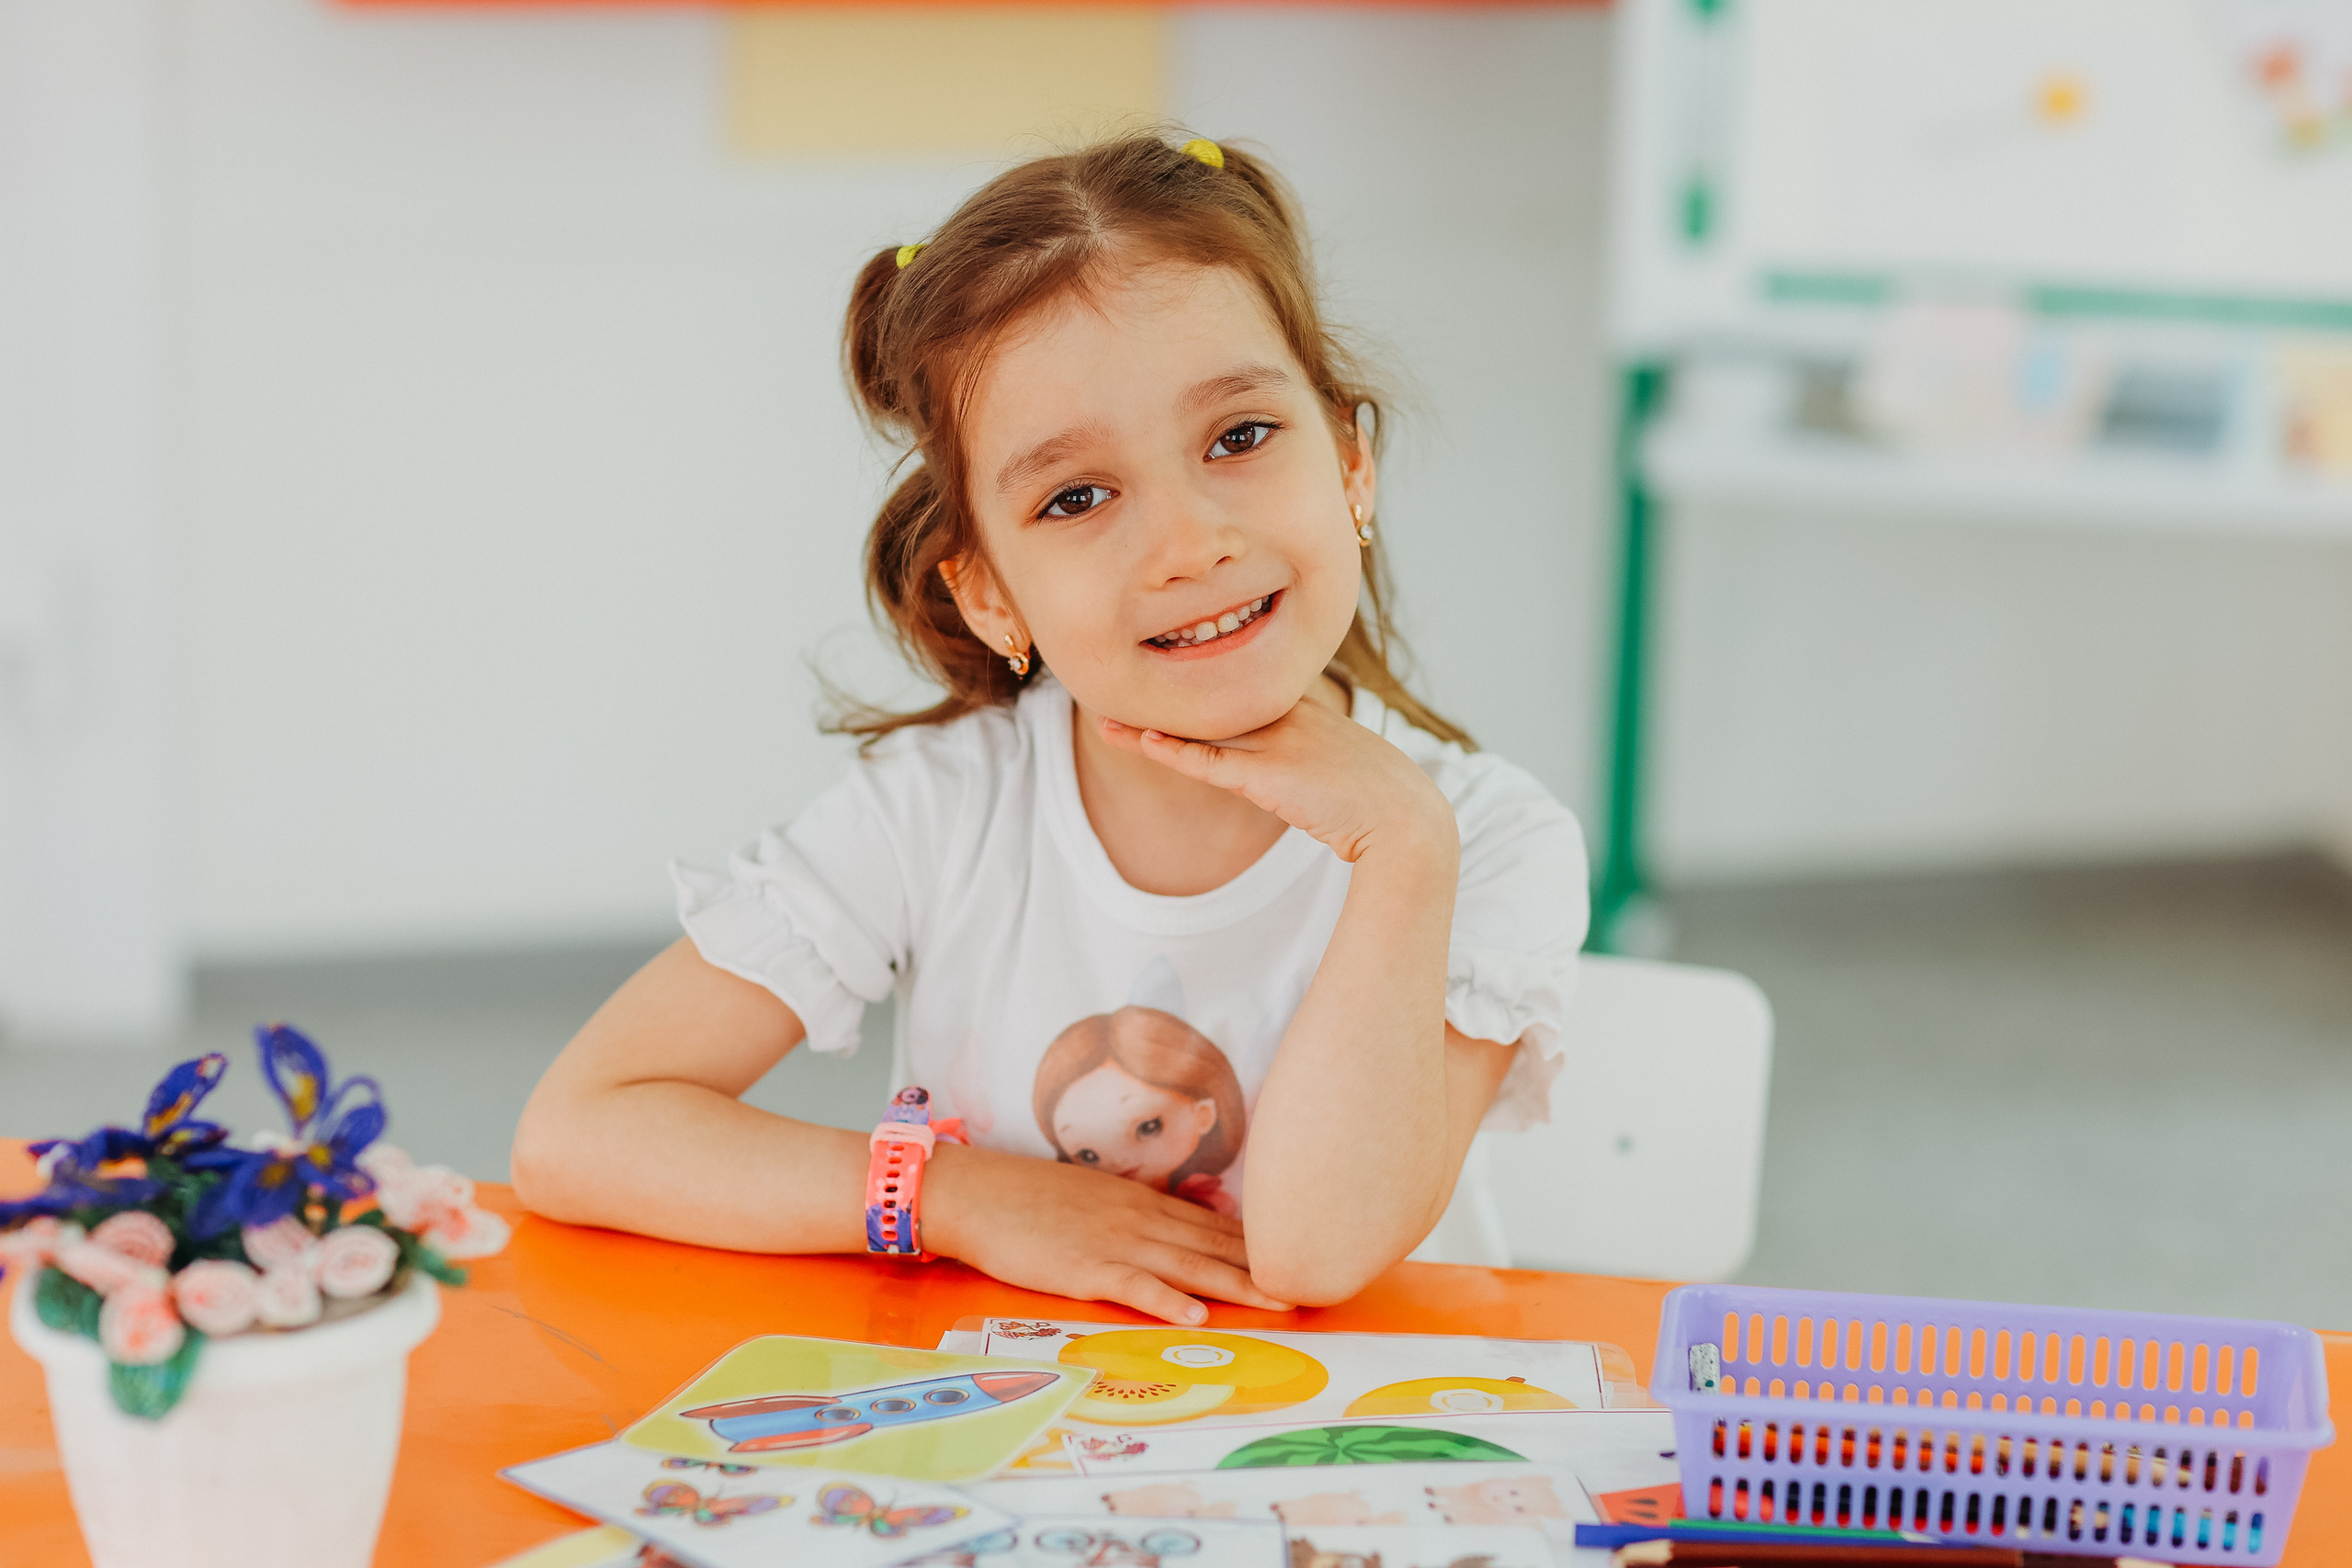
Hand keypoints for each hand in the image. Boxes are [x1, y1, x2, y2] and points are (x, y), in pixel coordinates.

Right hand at [923, 1143, 1292, 1323]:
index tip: (1296, 1255)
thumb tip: (1168, 1230)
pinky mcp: (1085, 1268)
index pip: (1212, 1224)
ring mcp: (1115, 1242)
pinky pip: (1134, 1285)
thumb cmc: (1028, 1200)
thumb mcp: (1093, 1199)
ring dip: (1235, 1285)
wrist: (978, 1194)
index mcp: (1142, 1202)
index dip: (1256, 1243)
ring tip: (1277, 1301)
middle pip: (1213, 1244)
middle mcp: (1139, 1219)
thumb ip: (1132, 1214)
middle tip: (1310, 1283)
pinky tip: (1197, 1314)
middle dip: (1263, 1266)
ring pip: (1187, 1264)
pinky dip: (1167, 1300)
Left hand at [1099, 697, 1456, 865]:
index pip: (1240, 689)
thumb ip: (1317, 762)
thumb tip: (1302, 775)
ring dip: (1150, 725)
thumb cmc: (1386, 804)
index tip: (1163, 679)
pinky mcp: (1269, 777)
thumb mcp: (1348, 770)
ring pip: (1200, 727)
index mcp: (1308, 708)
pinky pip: (1209, 762)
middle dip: (1164, 695)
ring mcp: (1277, 743)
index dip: (1198, 684)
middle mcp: (1288, 716)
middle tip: (1116, 685)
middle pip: (1211, 699)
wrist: (1409, 822)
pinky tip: (1141, 741)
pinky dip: (1173, 752)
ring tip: (1105, 718)